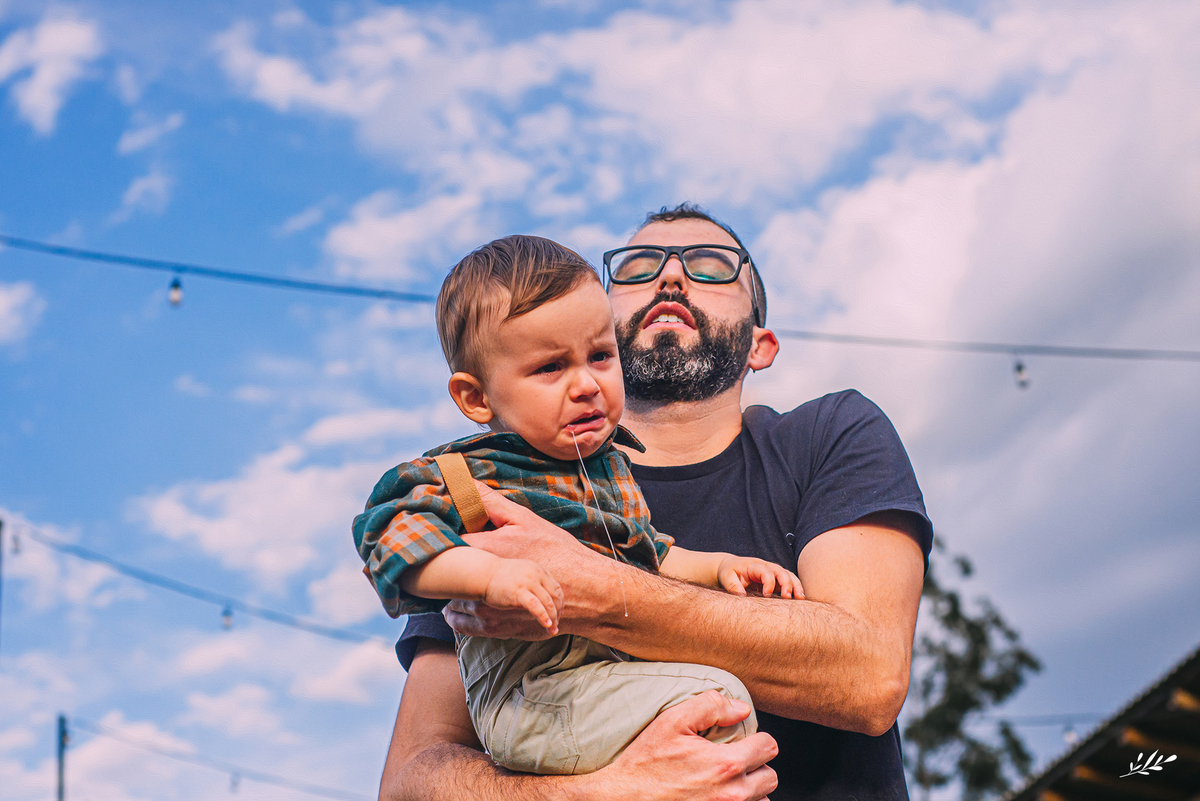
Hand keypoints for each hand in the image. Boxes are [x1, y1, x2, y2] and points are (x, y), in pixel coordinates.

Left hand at [445, 484, 591, 640]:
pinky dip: (456, 612)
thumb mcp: (525, 520)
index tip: (440, 527)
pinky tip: (464, 600)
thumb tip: (466, 483)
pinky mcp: (492, 627)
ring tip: (458, 577)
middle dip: (443, 563)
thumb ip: (491, 502)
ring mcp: (484, 610)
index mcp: (484, 552)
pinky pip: (460, 622)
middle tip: (447, 553)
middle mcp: (478, 585)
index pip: (443, 542)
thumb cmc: (557, 552)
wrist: (585, 590)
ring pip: (449, 600)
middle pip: (443, 574)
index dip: (440, 533)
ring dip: (450, 589)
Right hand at [480, 558, 563, 633]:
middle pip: (555, 596)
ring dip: (553, 618)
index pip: (556, 588)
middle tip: (557, 624)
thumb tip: (545, 600)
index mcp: (538, 570)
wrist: (483, 574)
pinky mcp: (519, 592)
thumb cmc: (501, 577)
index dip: (560, 603)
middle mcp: (536, 574)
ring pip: (548, 602)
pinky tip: (546, 625)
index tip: (559, 614)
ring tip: (553, 629)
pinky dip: (543, 617)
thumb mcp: (523, 574)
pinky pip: (536, 607)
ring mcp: (528, 583)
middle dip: (558, 612)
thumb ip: (535, 583)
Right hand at [589, 690, 778, 800]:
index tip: (741, 739)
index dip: (756, 737)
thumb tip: (742, 708)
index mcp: (724, 765)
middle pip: (770, 777)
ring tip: (725, 779)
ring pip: (761, 799)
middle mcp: (731, 794)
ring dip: (749, 787)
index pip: (768, 747)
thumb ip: (711, 706)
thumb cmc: (646, 762)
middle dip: (756, 764)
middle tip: (733, 758)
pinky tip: (718, 793)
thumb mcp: (672, 722)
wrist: (625, 798)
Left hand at [717, 556, 804, 598]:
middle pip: (780, 571)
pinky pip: (789, 580)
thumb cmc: (729, 572)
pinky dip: (795, 588)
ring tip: (801, 598)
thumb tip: (742, 597)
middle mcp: (765, 566)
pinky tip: (799, 598)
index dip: (768, 582)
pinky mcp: (775, 578)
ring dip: (795, 585)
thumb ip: (733, 586)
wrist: (730, 566)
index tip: (766, 596)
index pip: (765, 571)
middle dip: (786, 583)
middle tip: (788, 597)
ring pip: (788, 575)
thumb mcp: (726, 577)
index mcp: (753, 565)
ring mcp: (772, 571)